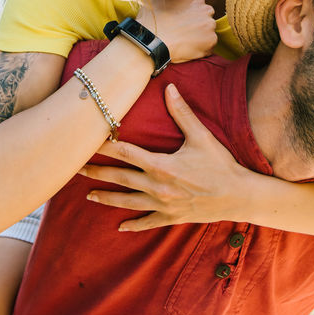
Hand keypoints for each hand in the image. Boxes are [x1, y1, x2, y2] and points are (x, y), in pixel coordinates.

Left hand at [80, 84, 259, 228]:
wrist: (238, 196)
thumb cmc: (221, 165)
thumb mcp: (201, 136)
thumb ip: (182, 113)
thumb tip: (170, 88)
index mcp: (161, 165)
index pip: (125, 153)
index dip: (105, 146)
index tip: (88, 141)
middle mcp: (157, 187)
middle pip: (119, 178)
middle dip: (97, 172)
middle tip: (75, 169)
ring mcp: (162, 205)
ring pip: (127, 201)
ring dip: (107, 198)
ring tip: (88, 196)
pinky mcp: (171, 217)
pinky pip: (147, 222)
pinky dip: (133, 224)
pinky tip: (119, 226)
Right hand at [135, 0, 216, 63]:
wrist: (152, 42)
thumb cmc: (152, 20)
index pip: (198, 2)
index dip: (189, 10)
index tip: (181, 17)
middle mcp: (207, 10)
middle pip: (205, 16)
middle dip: (197, 22)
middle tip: (183, 29)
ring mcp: (210, 27)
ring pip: (207, 31)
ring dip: (199, 36)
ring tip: (184, 41)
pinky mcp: (211, 43)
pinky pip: (208, 46)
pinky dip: (200, 49)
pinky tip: (187, 49)